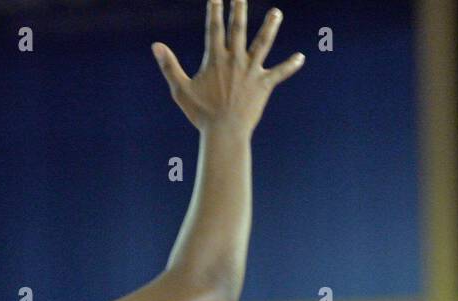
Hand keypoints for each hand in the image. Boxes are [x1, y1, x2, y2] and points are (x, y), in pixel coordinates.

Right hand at [151, 1, 304, 134]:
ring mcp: (251, 71)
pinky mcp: (264, 85)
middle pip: (239, 28)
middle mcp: (235, 60)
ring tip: (277, 12)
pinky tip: (301, 57)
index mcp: (215, 59)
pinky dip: (290, 65)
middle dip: (239, 9)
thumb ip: (169, 65)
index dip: (215, 10)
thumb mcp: (180, 89)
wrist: (224, 132)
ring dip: (270, 26)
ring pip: (263, 43)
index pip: (214, 28)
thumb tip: (156, 46)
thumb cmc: (201, 114)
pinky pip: (279, 73)